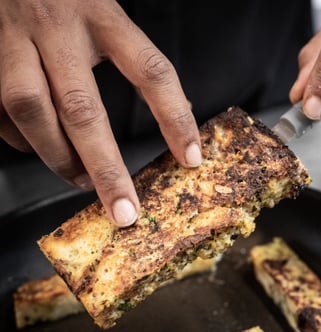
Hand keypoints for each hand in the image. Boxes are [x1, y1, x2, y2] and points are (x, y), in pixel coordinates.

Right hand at [0, 0, 201, 225]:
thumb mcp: (108, 15)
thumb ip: (136, 58)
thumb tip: (178, 116)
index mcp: (102, 14)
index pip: (151, 71)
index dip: (174, 118)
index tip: (190, 159)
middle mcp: (55, 25)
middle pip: (81, 108)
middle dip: (105, 169)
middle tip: (124, 210)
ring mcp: (10, 38)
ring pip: (30, 111)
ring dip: (58, 158)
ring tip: (82, 181)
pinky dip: (21, 139)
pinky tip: (41, 148)